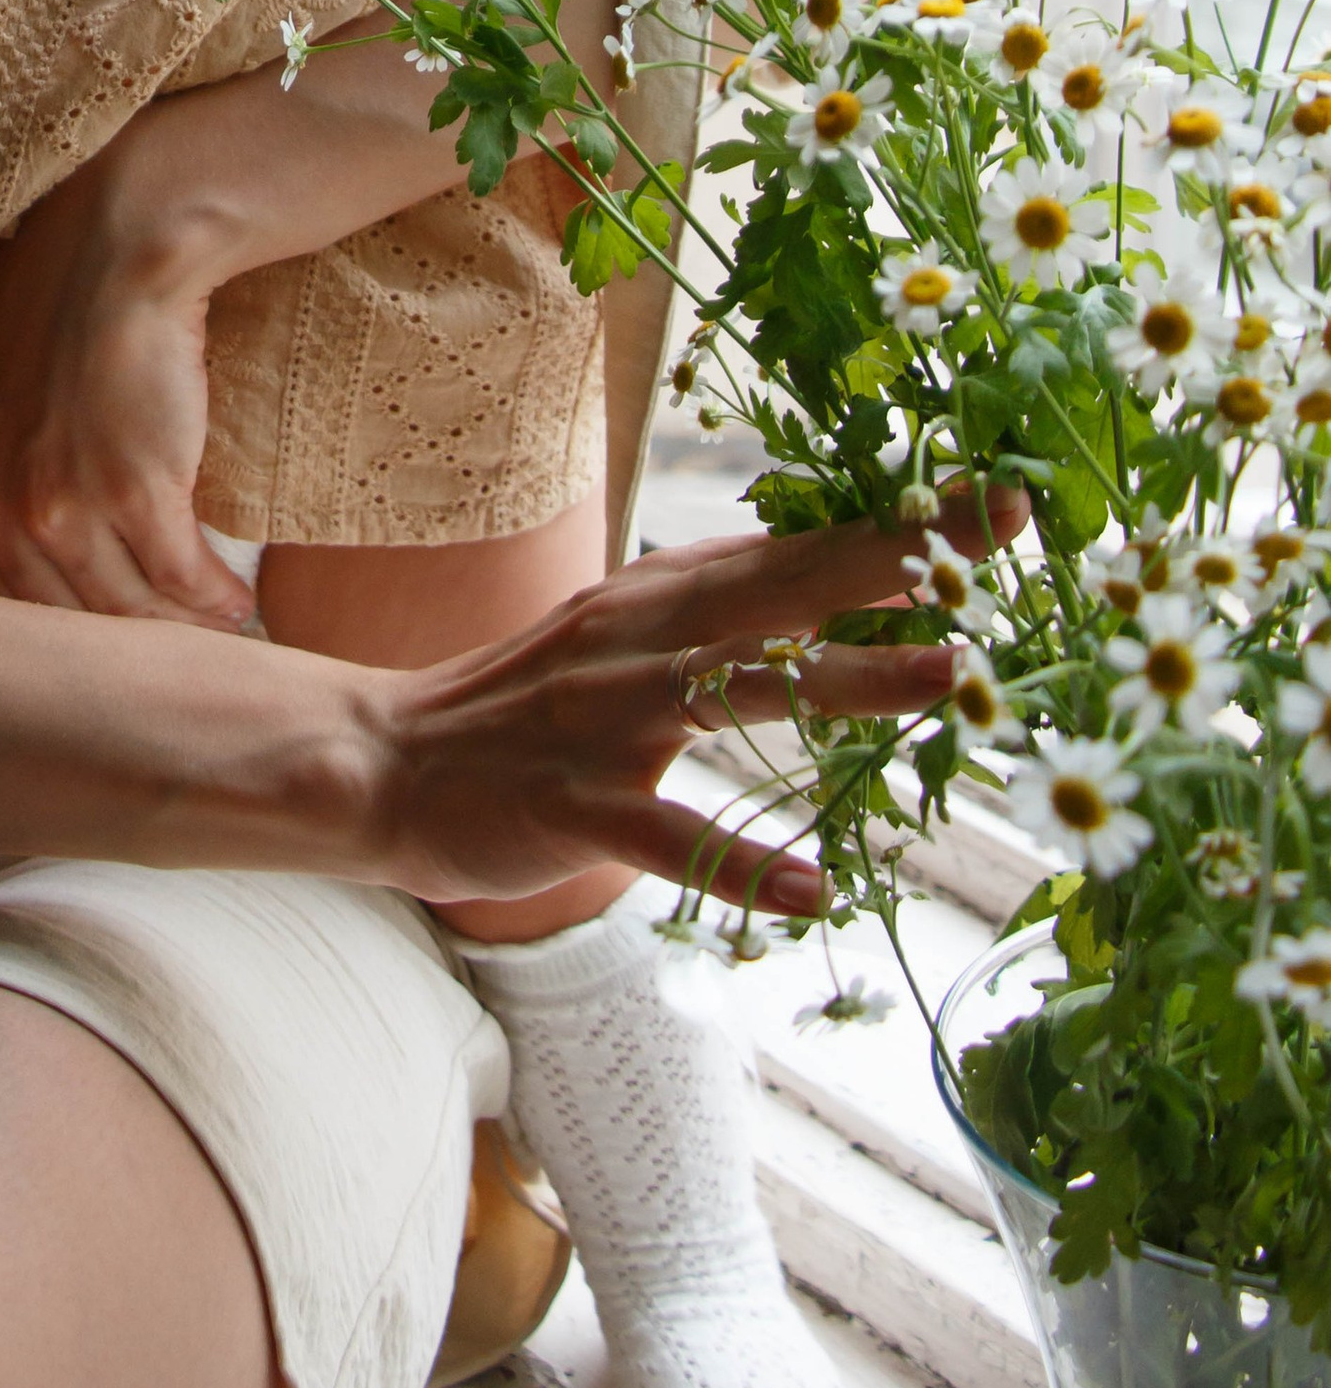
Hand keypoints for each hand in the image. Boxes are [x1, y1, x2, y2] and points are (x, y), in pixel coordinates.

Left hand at [0, 168, 253, 629]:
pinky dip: (210, 599)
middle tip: (157, 650)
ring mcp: (65, 505)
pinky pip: (180, 578)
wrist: (115, 238)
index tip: (92, 625)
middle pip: (63, 614)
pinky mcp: (138, 493)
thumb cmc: (30, 269)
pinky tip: (231, 604)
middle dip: (114, 640)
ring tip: (204, 632)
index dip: (49, 621)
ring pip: (124, 607)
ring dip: (169, 630)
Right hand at [376, 493, 1018, 915]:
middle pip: (785, 588)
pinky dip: (739, 864)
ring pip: (742, 689)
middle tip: (999, 530)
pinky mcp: (575, 804)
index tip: (1002, 494)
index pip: (797, 547)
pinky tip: (811, 893)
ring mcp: (608, 720)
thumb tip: (830, 584)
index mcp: (660, 597)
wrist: (386, 762)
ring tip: (947, 678)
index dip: (896, 522)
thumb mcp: (624, 635)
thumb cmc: (526, 707)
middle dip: (896, 560)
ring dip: (849, 679)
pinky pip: (668, 836)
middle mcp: (643, 640)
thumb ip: (719, 614)